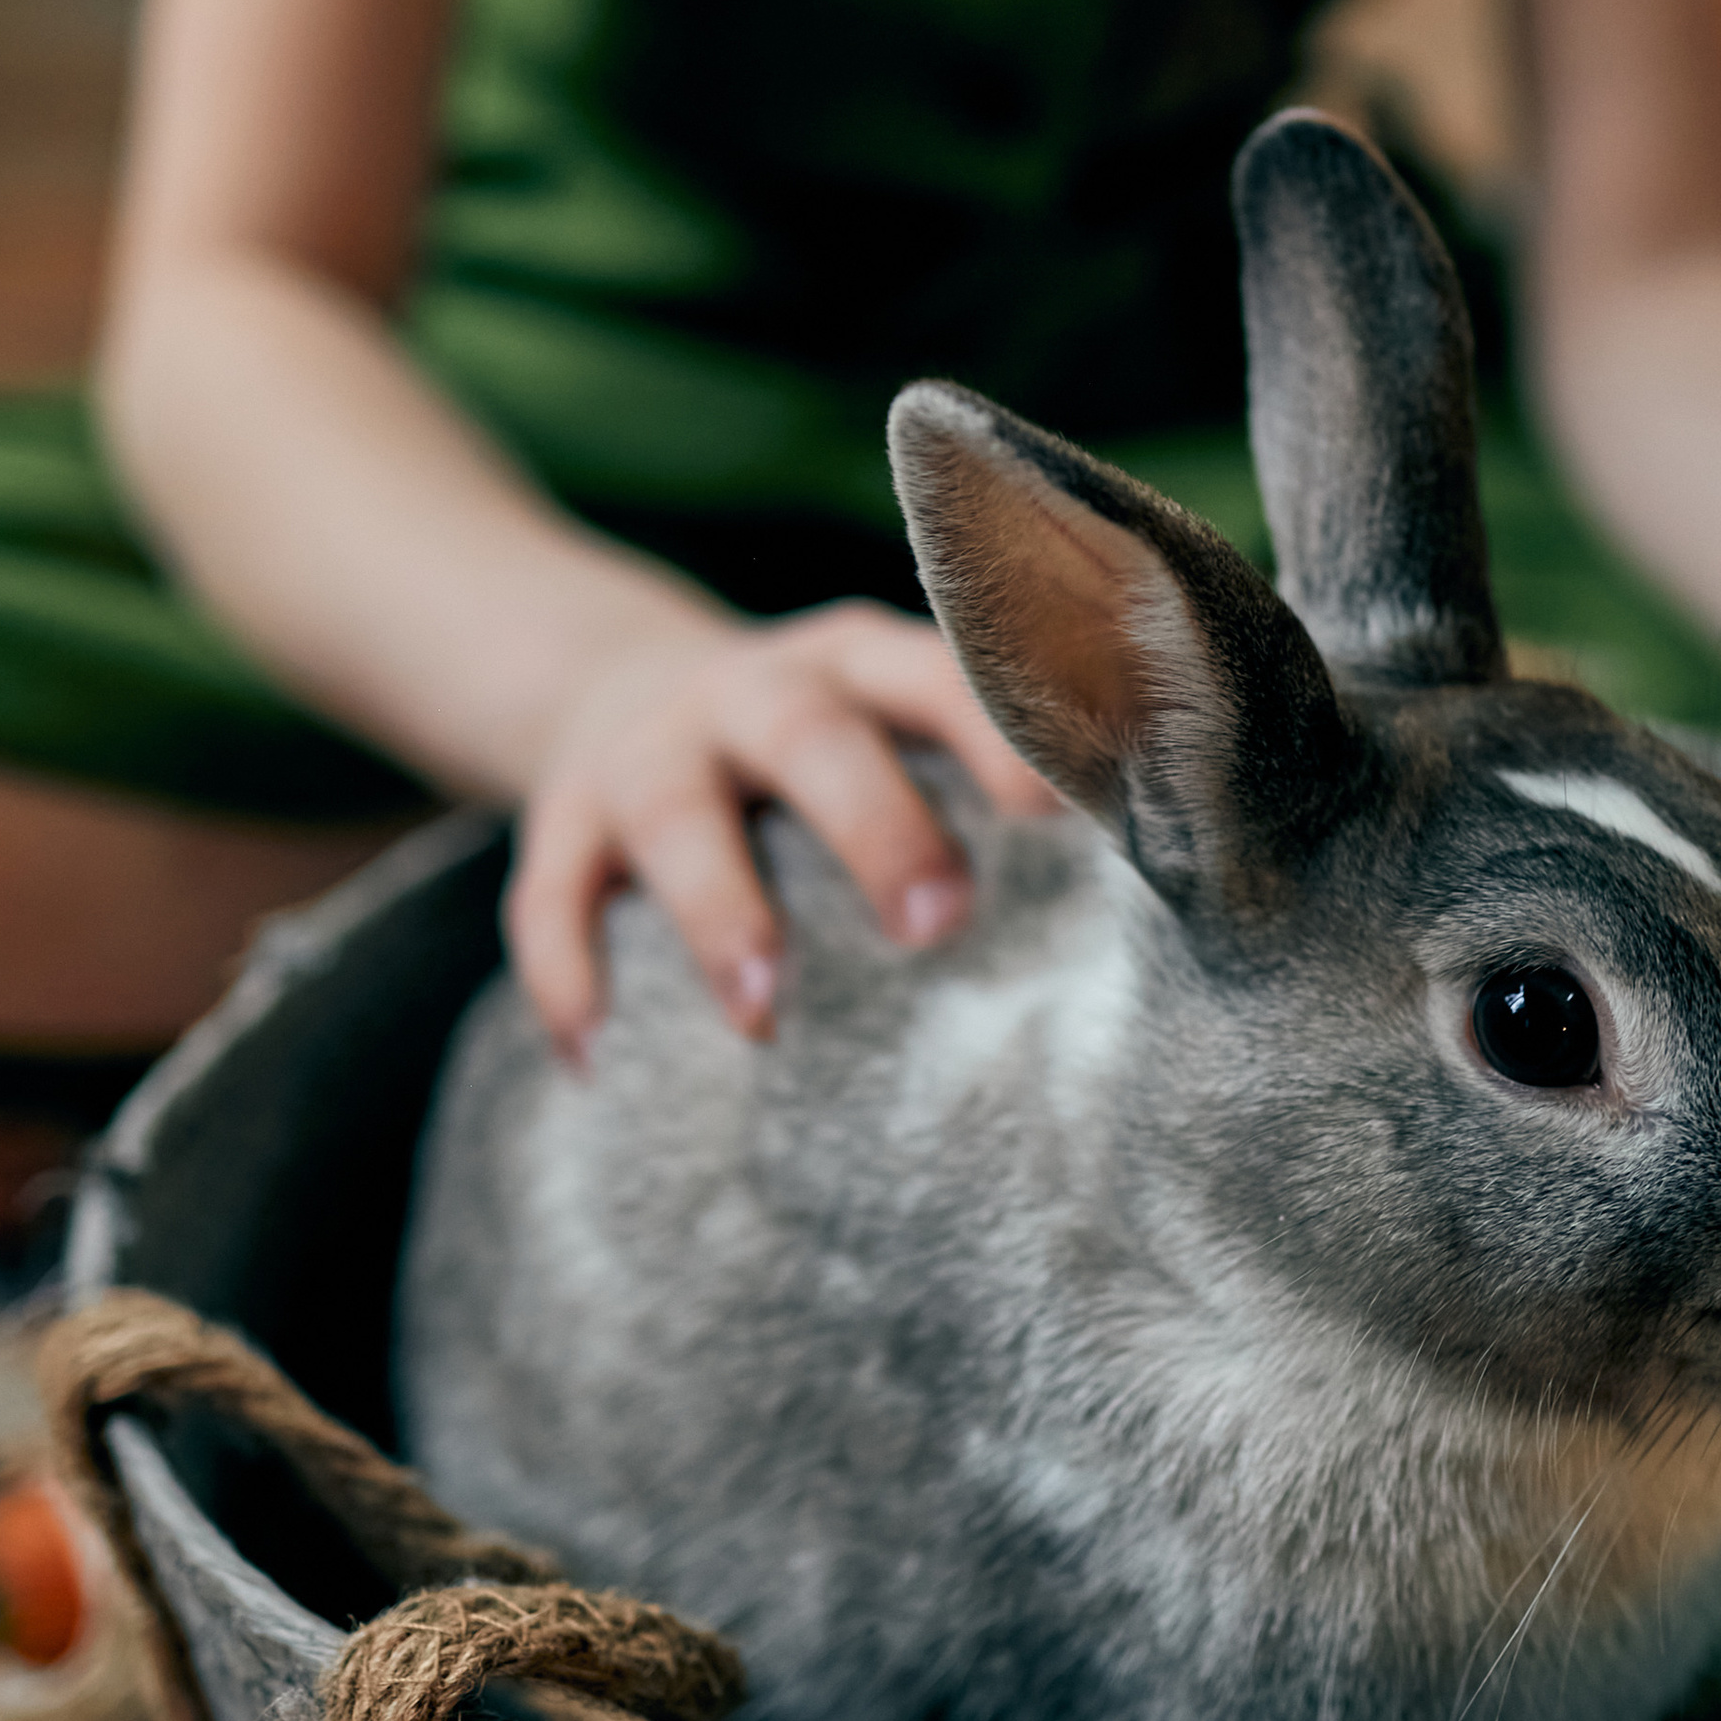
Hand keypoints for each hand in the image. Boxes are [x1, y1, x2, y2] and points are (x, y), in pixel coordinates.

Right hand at [507, 599, 1062, 1057]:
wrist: (611, 682)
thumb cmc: (825, 740)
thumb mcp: (900, 720)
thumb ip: (996, 773)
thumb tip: (1169, 871)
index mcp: (861, 662)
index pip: (938, 675)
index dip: (994, 732)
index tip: (1056, 811)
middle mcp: (752, 692)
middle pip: (813, 740)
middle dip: (874, 825)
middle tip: (939, 924)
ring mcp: (648, 753)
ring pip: (675, 818)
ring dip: (721, 912)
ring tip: (764, 1017)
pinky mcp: (563, 823)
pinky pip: (550, 895)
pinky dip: (567, 972)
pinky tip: (597, 1057)